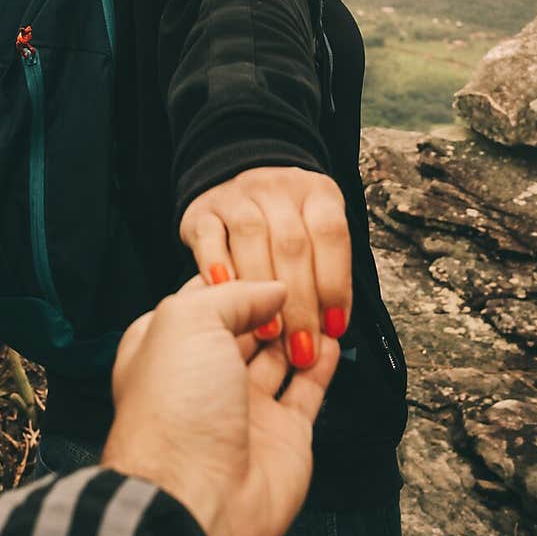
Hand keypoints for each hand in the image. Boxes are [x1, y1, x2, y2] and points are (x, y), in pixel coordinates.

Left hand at [102, 277, 338, 535]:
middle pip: (245, 327)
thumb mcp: (188, 322)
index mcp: (167, 347)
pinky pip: (307, 391)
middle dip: (271, 304)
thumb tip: (270, 287)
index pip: (205, 300)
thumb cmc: (173, 412)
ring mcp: (243, 407)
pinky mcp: (282, 435)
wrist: (195, 496)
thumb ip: (232, 294)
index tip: (265, 255)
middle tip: (299, 279)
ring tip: (318, 304)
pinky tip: (331, 340)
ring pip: (279, 356)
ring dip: (299, 330)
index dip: (236, 279)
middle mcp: (204, 376)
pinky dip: (322, 364)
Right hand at [179, 166, 351, 367]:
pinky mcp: (201, 211)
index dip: (335, 282)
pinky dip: (216, 265)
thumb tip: (331, 329)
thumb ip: (324, 275)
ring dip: (261, 287)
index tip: (333, 327)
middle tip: (302, 347)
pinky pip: (208, 236)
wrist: (236, 188)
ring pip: (252, 235)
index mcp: (317, 193)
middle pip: (291, 243)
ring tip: (268, 333)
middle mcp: (278, 189)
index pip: (330, 234)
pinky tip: (225, 295)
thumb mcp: (316, 238)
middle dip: (299, 302)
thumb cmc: (284, 230)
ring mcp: (237, 196)